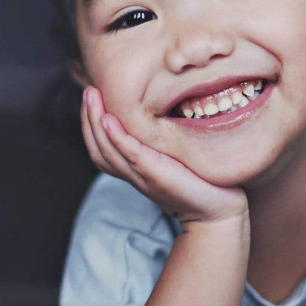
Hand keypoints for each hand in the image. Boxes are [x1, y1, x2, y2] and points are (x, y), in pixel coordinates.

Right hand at [81, 86, 248, 227]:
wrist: (217, 213)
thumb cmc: (201, 183)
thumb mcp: (176, 157)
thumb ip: (165, 142)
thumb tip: (167, 113)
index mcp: (136, 170)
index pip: (103, 149)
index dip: (92, 124)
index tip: (92, 97)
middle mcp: (134, 174)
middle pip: (98, 149)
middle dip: (88, 119)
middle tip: (88, 91)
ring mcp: (143, 176)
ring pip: (106, 152)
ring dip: (94, 123)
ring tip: (91, 96)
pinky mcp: (156, 175)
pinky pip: (130, 155)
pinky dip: (116, 138)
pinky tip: (108, 119)